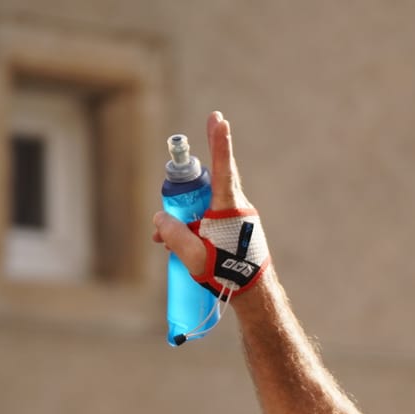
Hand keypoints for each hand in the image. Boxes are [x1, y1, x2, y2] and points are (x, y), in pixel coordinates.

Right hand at [151, 110, 254, 282]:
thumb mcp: (192, 254)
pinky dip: (194, 226)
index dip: (219, 142)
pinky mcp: (237, 228)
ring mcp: (239, 217)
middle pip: (209, 183)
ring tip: (163, 239)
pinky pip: (212, 218)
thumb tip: (159, 218)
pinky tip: (176, 244)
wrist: (255, 294)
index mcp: (229, 207)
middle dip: (189, 186)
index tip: (218, 119)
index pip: (223, 167)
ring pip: (206, 204)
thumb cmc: (227, 273)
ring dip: (185, 216)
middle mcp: (237, 206)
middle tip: (180, 202)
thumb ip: (172, 233)